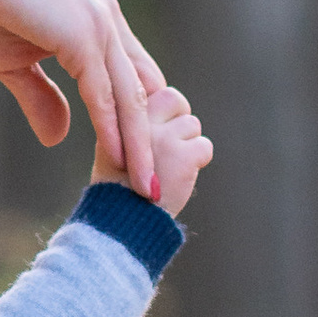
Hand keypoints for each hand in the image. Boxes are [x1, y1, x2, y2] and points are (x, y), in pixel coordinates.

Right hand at [0, 0, 165, 195]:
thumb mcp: (14, 64)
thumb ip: (42, 99)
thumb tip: (59, 139)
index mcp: (97, 23)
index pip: (129, 79)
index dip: (137, 120)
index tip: (141, 159)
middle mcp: (107, 23)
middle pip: (139, 95)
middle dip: (150, 143)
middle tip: (155, 186)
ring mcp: (99, 28)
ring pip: (128, 100)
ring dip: (139, 147)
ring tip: (146, 189)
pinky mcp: (83, 36)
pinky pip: (104, 94)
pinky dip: (115, 129)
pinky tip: (121, 158)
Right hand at [98, 82, 209, 215]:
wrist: (122, 223)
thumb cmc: (119, 190)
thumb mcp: (113, 149)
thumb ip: (133, 125)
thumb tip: (164, 106)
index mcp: (118, 117)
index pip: (152, 93)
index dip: (161, 112)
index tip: (155, 136)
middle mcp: (138, 122)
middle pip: (175, 100)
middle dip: (178, 119)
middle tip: (171, 146)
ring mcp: (162, 138)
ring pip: (192, 125)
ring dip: (187, 145)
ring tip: (170, 167)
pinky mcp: (182, 156)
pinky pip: (204, 147)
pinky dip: (198, 162)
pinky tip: (180, 176)